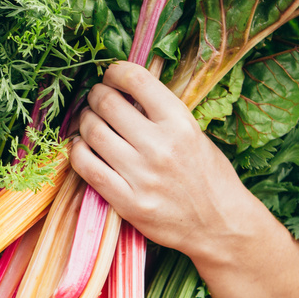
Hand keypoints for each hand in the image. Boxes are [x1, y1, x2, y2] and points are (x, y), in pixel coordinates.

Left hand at [68, 62, 252, 260]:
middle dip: (96, 96)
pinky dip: (78, 152)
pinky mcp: (128, 202)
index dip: (115, 71)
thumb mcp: (194, 134)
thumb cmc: (208, 176)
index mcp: (180, 123)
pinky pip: (87, 167)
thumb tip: (123, 90)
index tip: (111, 76)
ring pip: (93, 133)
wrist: (220, 225)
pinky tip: (83, 148)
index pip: (136, 80)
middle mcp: (160, 146)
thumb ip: (161, 114)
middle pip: (107, 104)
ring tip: (89, 123)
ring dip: (84, 122)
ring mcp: (142, 175)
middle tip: (96, 100)